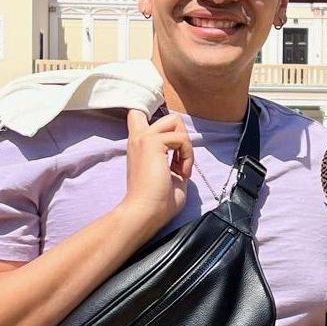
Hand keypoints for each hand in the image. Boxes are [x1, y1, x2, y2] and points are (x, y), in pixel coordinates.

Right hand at [120, 108, 191, 234]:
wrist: (145, 212)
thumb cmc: (157, 201)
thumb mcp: (169, 175)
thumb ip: (174, 161)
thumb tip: (183, 157)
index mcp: (139, 145)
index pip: (139, 113)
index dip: (159, 118)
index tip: (171, 144)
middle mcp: (139, 138)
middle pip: (169, 117)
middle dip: (182, 135)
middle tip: (180, 160)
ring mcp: (144, 138)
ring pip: (175, 121)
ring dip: (186, 145)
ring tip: (181, 168)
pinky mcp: (153, 142)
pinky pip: (181, 138)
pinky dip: (187, 155)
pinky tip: (182, 173)